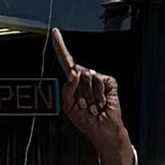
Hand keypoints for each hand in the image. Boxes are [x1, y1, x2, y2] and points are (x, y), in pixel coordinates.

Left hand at [51, 33, 135, 164]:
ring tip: (93, 106)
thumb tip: (75, 73)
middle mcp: (85, 78)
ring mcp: (98, 79)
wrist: (102, 131)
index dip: (60, 46)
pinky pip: (99, 80)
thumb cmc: (85, 121)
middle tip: (84, 106)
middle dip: (78, 93)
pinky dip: (98, 95)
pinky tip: (101, 103)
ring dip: (88, 97)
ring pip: (87, 78)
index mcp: (74, 83)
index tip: (55, 32)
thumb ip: (67, 88)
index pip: (65, 61)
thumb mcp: (68, 107)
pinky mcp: (109, 82)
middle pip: (75, 73)